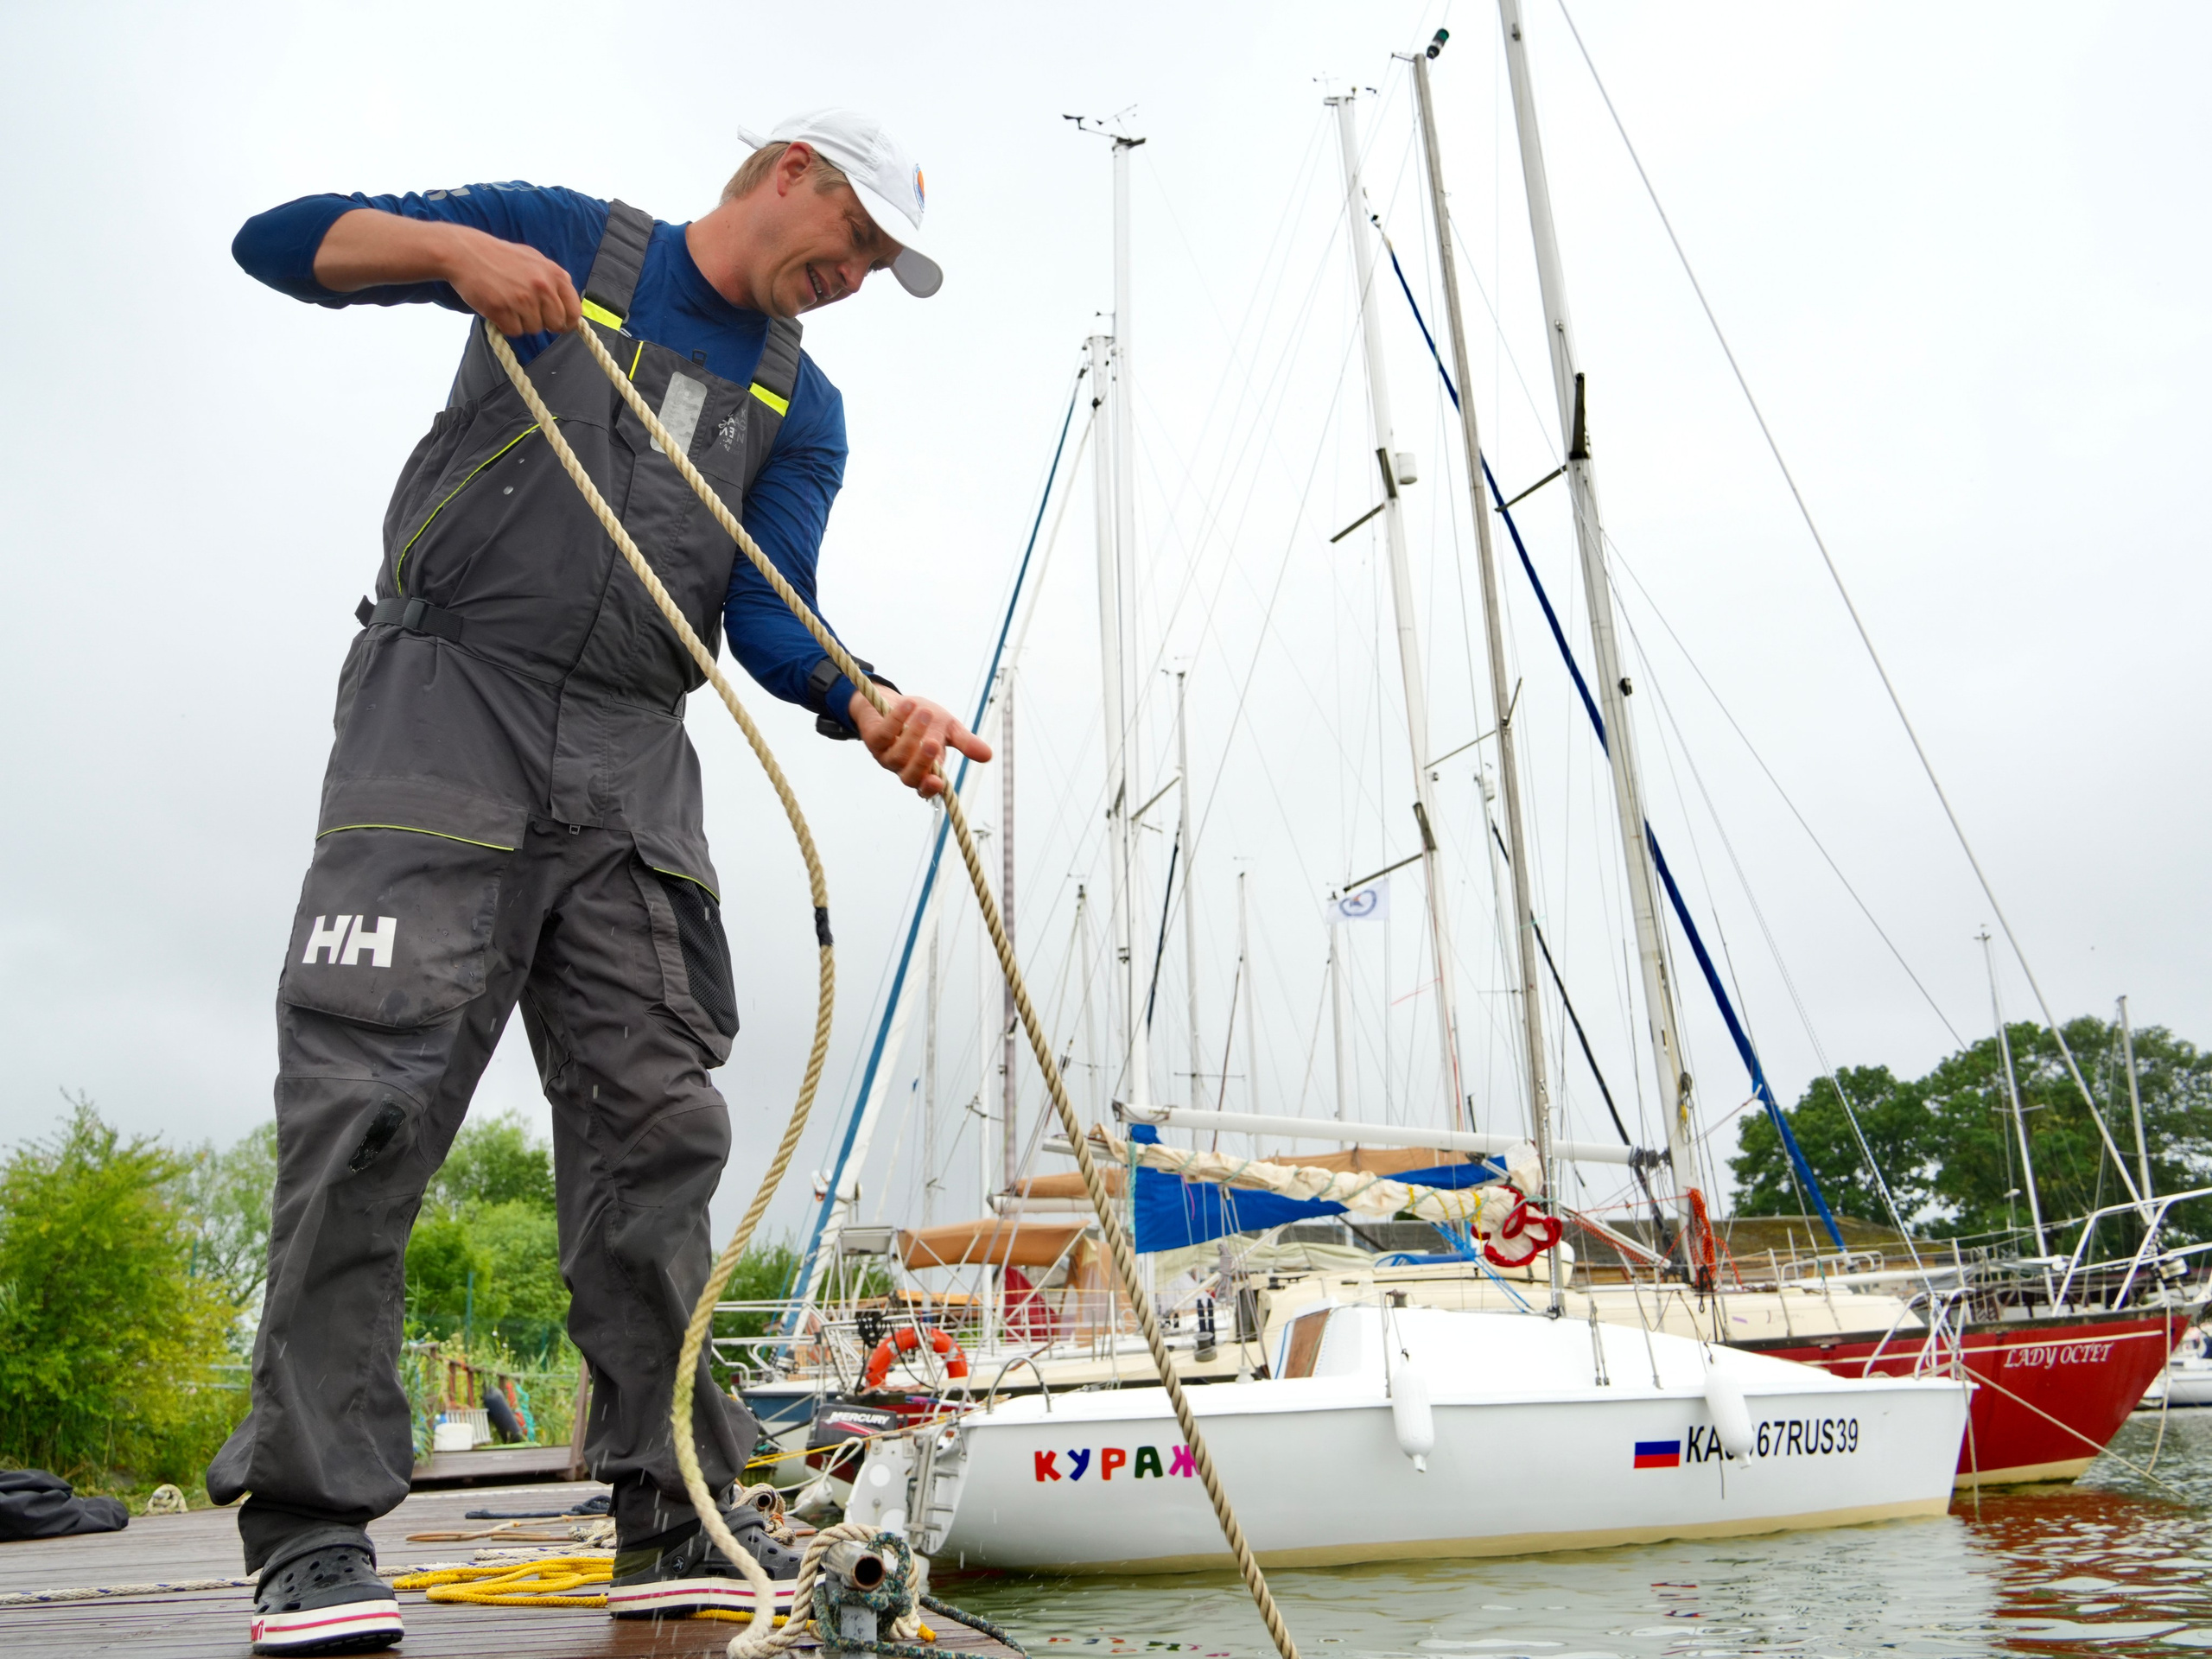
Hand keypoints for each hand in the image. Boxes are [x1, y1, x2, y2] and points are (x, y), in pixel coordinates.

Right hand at [443, 230, 581, 336]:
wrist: (465, 252)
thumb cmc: (499, 256)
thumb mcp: (534, 259)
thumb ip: (553, 278)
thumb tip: (568, 299)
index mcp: (554, 274)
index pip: (574, 311)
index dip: (567, 321)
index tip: (558, 324)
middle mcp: (542, 287)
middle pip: (555, 324)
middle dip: (543, 323)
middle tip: (527, 311)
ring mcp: (522, 298)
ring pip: (534, 329)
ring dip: (522, 322)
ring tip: (508, 303)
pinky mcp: (502, 309)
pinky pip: (514, 331)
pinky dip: (506, 325)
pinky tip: (498, 308)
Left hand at [849, 690, 990, 799]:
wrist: (893, 701)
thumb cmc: (922, 719)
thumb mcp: (948, 729)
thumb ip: (965, 743)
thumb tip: (988, 755)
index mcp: (923, 770)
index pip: (925, 788)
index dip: (930, 789)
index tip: (938, 782)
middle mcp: (903, 767)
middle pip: (910, 777)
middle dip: (922, 761)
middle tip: (934, 743)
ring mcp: (886, 755)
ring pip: (898, 755)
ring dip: (913, 734)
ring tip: (926, 713)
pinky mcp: (873, 739)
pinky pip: (884, 734)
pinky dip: (897, 719)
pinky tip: (909, 705)